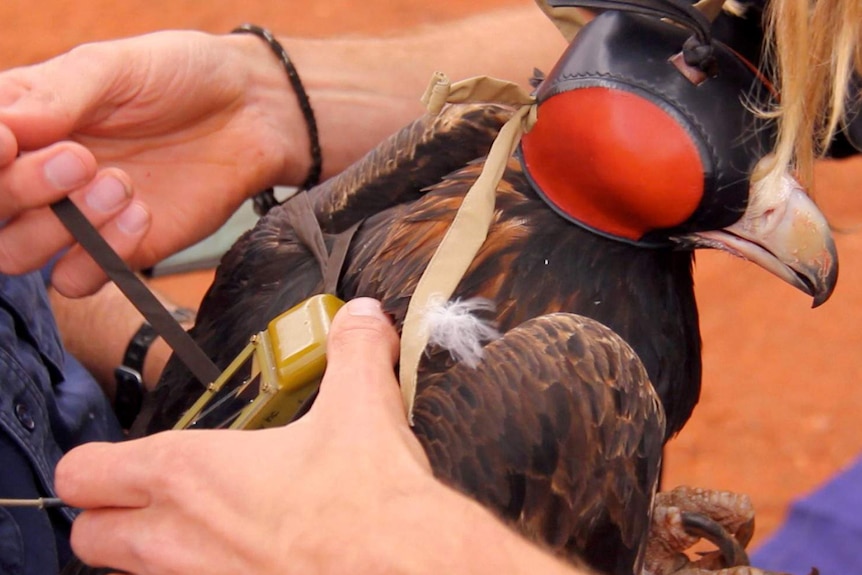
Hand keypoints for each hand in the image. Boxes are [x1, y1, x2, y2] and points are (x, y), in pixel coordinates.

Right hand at [0, 31, 304, 295]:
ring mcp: (75, 217)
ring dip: (60, 226)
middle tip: (81, 159)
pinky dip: (102, 255)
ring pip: (17, 254)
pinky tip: (142, 215)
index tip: (8, 144)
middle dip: (21, 190)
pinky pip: (79, 278)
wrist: (250, 114)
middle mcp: (37, 174)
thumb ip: (57, 95)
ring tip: (121, 184)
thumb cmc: (181, 76)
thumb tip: (1, 128)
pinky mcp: (118, 250)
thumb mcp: (116, 67)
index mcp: (23, 121)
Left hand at [55, 298, 434, 573]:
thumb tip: (364, 315)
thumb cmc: (370, 503)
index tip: (119, 464)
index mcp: (190, 474)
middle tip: (150, 500)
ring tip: (198, 530)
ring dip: (147, 553)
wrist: (407, 569)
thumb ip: (354, 348)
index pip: (85, 473)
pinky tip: (240, 560)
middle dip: (108, 516)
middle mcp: (176, 539)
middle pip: (86, 536)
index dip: (94, 466)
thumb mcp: (362, 406)